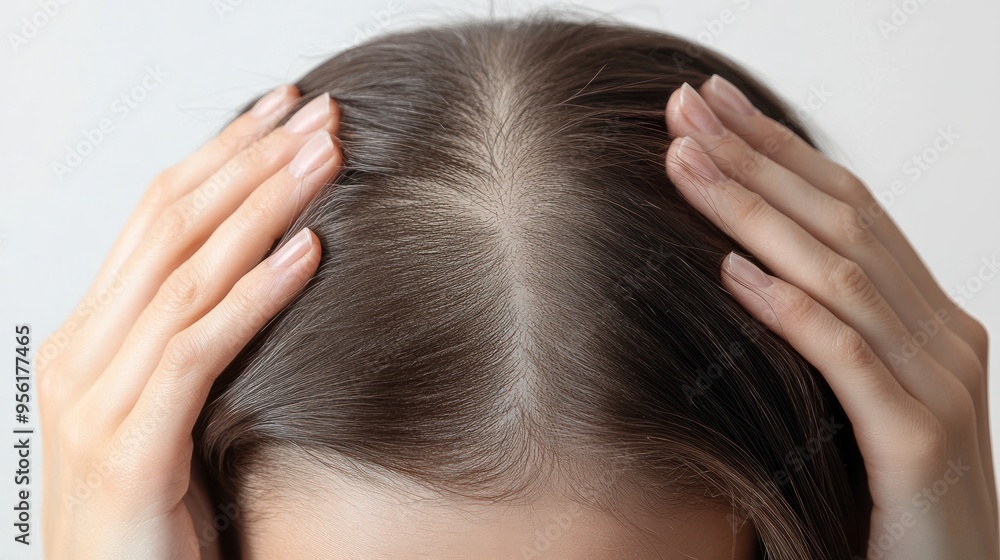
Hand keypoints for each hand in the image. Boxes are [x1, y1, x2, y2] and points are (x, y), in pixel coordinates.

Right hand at [38, 85, 341, 557]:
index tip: (281, 113)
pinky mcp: (130, 448)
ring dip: (263, 209)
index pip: (158, 215)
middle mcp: (83, 353)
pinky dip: (256, 295)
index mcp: (91, 335)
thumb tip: (268, 262)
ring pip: (186, 274)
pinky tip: (309, 255)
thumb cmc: (152, 508)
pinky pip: (198, 349)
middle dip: (248, 161)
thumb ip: (195, 334)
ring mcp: (96, 400)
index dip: (221, 154)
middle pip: (169, 226)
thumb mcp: (171, 404)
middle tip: (314, 115)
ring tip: (324, 161)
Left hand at [664, 76, 996, 558]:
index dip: (778, 148)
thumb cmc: (886, 494)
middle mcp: (941, 335)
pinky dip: (788, 308)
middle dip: (757, 156)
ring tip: (683, 163)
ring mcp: (938, 384)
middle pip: (840, 219)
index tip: (711, 107)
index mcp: (925, 317)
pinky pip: (846, 357)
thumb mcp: (856, 396)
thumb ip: (823, 334)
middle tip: (686, 105)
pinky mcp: (918, 442)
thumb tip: (736, 268)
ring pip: (839, 272)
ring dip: (753, 211)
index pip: (846, 206)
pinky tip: (729, 272)